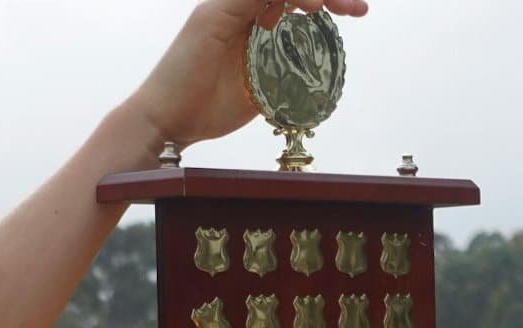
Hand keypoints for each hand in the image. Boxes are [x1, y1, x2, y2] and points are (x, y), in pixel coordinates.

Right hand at [130, 0, 367, 148]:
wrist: (163, 122)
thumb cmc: (201, 110)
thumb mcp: (254, 90)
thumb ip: (275, 76)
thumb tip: (304, 84)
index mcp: (242, 20)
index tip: (352, 11)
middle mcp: (232, 8)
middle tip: (360, 9)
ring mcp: (222, 8)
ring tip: (345, 6)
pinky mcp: (214, 15)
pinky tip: (312, 8)